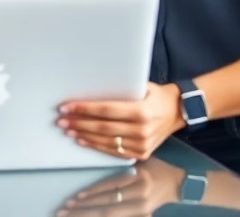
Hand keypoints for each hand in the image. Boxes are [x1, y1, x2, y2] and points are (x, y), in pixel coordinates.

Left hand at [56, 157, 185, 216]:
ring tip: (69, 215)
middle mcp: (141, 193)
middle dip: (83, 209)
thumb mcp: (137, 160)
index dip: (91, 194)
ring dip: (88, 216)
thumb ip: (118, 166)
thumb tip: (90, 159)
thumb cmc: (153, 166)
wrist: (179, 183)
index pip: (110, 187)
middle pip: (108, 205)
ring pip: (111, 214)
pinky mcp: (145, 214)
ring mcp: (144, 208)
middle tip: (63, 211)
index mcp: (138, 176)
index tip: (74, 198)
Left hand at [58, 83, 185, 160]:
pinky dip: (96, 146)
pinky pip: (114, 151)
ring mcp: (142, 144)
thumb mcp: (141, 86)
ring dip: (83, 135)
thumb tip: (89, 85)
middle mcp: (142, 130)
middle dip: (78, 123)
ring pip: (106, 141)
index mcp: (142, 111)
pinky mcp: (142, 153)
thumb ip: (119, 88)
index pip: (106, 110)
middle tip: (61, 120)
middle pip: (102, 127)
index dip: (84, 109)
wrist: (178, 112)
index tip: (66, 107)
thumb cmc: (155, 95)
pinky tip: (83, 140)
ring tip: (67, 129)